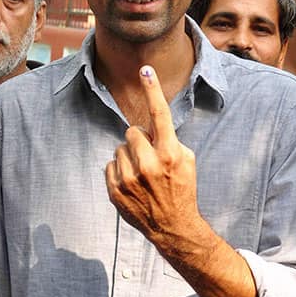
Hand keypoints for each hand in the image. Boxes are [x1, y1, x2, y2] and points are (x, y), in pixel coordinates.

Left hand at [105, 65, 201, 249]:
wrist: (173, 226)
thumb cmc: (182, 189)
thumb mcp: (186, 161)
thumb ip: (169, 140)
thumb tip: (150, 126)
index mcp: (169, 154)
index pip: (159, 114)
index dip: (152, 90)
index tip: (145, 70)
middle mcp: (148, 164)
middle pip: (132, 131)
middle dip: (139, 140)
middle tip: (149, 156)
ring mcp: (129, 179)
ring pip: (119, 148)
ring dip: (128, 156)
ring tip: (141, 174)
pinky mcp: (115, 191)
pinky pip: (110, 165)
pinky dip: (118, 171)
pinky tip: (132, 184)